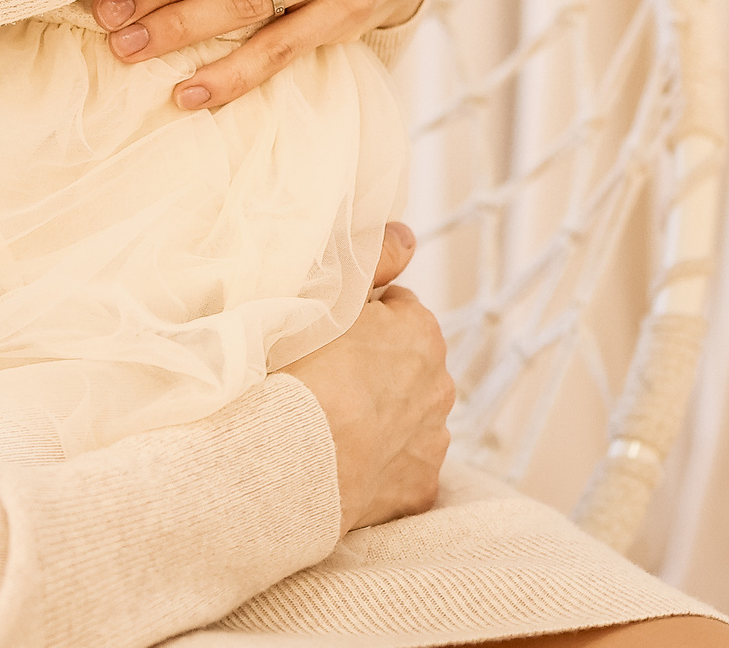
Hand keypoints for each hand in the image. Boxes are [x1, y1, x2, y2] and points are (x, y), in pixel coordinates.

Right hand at [283, 280, 451, 534]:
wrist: (288, 458)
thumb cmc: (300, 368)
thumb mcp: (331, 293)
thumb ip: (375, 257)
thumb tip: (407, 237)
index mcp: (422, 333)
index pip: (396, 311)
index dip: (358, 320)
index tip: (325, 333)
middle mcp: (440, 386)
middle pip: (405, 367)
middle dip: (374, 370)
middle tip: (322, 378)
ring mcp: (432, 443)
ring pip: (406, 420)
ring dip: (378, 419)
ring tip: (328, 424)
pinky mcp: (418, 491)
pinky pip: (399, 471)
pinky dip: (377, 468)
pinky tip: (341, 463)